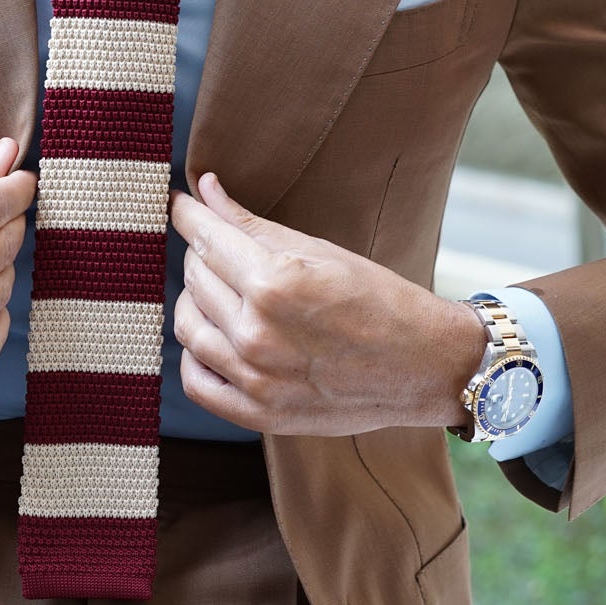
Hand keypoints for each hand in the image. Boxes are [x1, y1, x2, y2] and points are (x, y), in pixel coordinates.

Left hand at [168, 171, 483, 435]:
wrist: (425, 367)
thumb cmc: (379, 300)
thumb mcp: (319, 250)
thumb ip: (251, 223)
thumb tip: (204, 190)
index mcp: (273, 284)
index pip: (204, 238)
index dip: (186, 215)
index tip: (180, 204)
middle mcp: (257, 334)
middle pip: (195, 278)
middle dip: (201, 253)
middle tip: (218, 245)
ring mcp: (255, 379)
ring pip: (187, 326)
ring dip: (194, 300)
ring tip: (219, 290)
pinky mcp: (259, 414)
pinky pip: (196, 382)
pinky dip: (195, 355)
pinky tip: (213, 337)